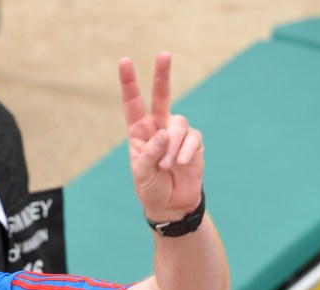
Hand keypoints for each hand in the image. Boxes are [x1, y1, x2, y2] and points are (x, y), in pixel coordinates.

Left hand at [119, 52, 203, 221]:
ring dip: (172, 146)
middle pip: (161, 96)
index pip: (133, 103)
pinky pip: (192, 138)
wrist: (171, 205)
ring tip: (168, 166)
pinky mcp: (194, 143)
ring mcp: (177, 134)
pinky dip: (185, 152)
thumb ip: (150, 153)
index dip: (129, 82)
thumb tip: (164, 132)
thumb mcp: (142, 174)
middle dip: (162, 75)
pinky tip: (180, 165)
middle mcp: (158, 127)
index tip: (125, 61)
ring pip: (178, 124)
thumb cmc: (151, 188)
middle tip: (163, 54)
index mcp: (139, 132)